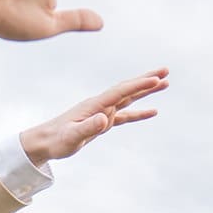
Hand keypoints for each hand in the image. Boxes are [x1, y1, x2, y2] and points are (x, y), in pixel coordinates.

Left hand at [19, 70, 168, 166]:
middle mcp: (101, 104)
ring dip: (146, 91)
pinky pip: (126, 115)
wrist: (46, 141)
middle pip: (128, 88)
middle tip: (166, 71)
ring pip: (129, 98)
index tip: (156, 78)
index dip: (139, 85)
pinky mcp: (103, 121)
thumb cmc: (58, 139)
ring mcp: (103, 112)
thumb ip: (89, 127)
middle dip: (147, 80)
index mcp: (95, 105)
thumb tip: (105, 119)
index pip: (121, 91)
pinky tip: (153, 112)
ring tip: (165, 83)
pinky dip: (140, 112)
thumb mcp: (72, 136)